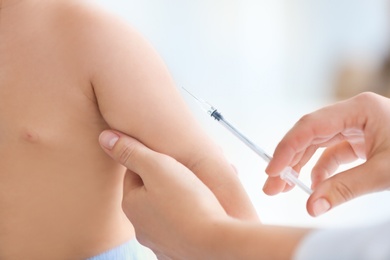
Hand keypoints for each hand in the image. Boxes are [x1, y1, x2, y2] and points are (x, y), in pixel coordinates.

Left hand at [99, 131, 228, 258]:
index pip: (134, 173)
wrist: (215, 245)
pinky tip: (204, 212)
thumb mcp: (158, 166)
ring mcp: (161, 242)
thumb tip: (105, 138)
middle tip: (189, 171)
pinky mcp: (179, 251)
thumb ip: (131, 151)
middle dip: (167, 180)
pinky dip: (190, 218)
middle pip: (151, 193)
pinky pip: (181, 228)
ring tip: (200, 191)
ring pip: (166, 211)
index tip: (168, 156)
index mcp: (133, 205)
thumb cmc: (188, 204)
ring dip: (179, 199)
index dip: (151, 161)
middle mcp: (142, 227)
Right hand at [264, 92, 389, 215]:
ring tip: (286, 187)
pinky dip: (323, 171)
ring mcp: (357, 127)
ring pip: (318, 144)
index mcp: (359, 109)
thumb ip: (346, 187)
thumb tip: (312, 206)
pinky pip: (334, 154)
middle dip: (289, 160)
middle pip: (309, 134)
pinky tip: (316, 186)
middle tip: (271, 185)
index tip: (273, 171)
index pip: (311, 126)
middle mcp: (354, 114)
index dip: (287, 148)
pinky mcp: (362, 141)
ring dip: (301, 166)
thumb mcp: (385, 171)